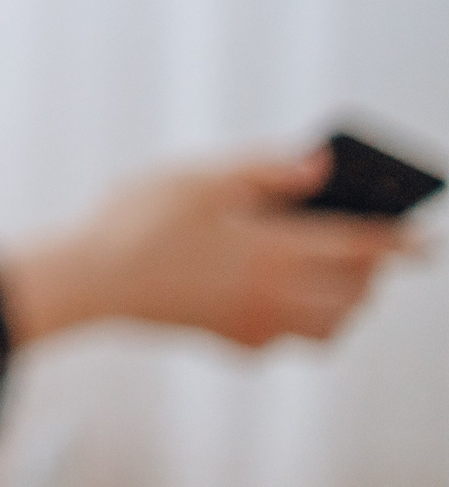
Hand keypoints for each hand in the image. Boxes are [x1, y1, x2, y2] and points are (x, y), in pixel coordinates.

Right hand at [0, 148, 420, 350]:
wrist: (89, 279)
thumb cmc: (138, 220)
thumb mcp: (198, 176)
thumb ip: (263, 169)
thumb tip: (319, 165)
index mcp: (275, 249)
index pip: (360, 247)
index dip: (396, 240)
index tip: (423, 240)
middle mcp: (276, 294)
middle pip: (353, 293)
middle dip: (370, 271)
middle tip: (368, 246)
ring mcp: (253, 322)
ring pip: (329, 326)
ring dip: (344, 302)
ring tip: (334, 275)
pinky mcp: (229, 339)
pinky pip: (287, 339)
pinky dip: (302, 322)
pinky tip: (277, 299)